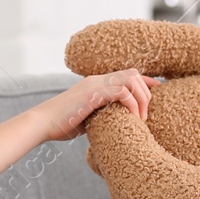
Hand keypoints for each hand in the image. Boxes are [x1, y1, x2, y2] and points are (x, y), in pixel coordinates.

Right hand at [40, 69, 162, 141]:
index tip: (157, 91)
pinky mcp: (93, 93)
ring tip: (142, 118)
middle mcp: (97, 79)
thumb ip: (100, 115)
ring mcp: (95, 84)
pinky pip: (122, 92)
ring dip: (142, 98)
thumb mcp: (86, 118)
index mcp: (96, 83)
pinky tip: (133, 118)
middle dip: (146, 92)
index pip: (127, 74)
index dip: (145, 81)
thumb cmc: (61, 124)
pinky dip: (132, 104)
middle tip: (146, 115)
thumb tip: (113, 125)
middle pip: (133, 73)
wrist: (42, 123)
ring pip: (131, 79)